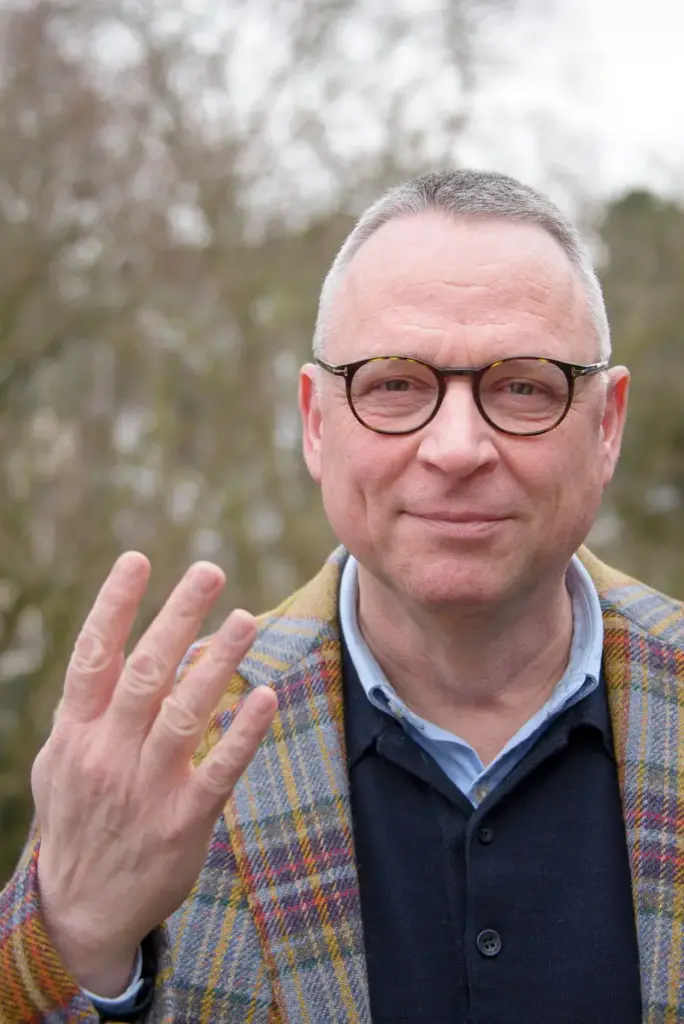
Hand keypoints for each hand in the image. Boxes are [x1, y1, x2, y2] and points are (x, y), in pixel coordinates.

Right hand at [31, 553, 276, 996]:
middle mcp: (108, 753)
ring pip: (184, 713)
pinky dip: (241, 733)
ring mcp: (145, 788)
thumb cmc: (76, 821)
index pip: (93, 656)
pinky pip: (218, 770)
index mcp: (76, 732)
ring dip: (217, 662)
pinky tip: (264, 697)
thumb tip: (120, 649)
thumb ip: (87, 709)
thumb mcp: (60, 762)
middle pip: (146, 673)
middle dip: (178, 617)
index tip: (137, 559)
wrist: (80, 912)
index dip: (114, 605)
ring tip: (245, 619)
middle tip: (209, 571)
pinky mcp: (182, 822)